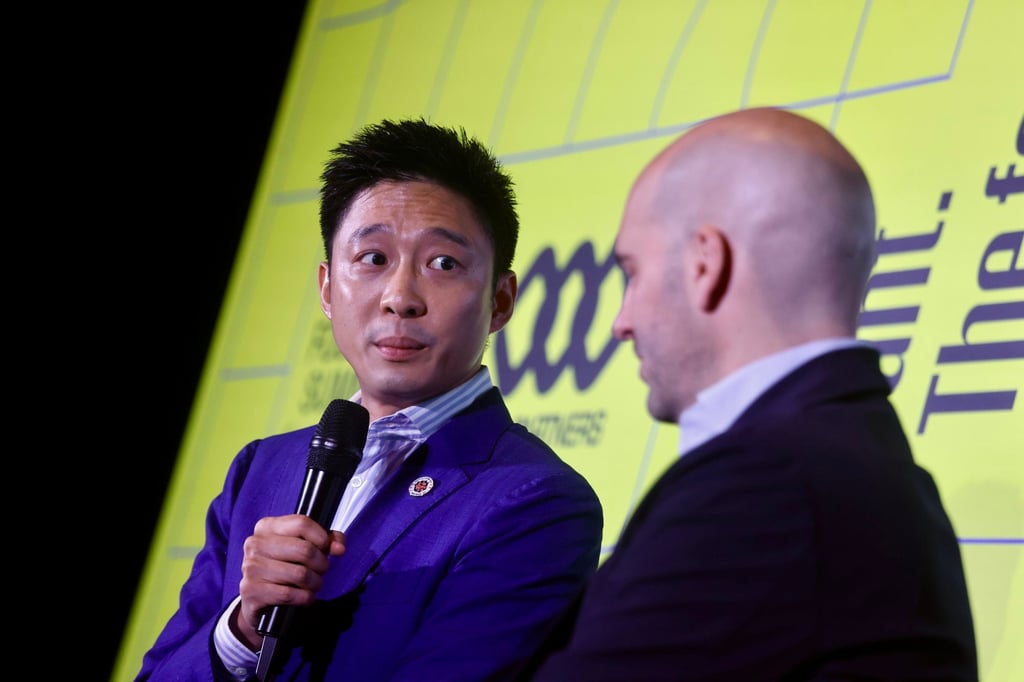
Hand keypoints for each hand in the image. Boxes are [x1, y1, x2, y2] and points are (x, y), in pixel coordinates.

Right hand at [232, 514, 346, 648]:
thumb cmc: (284, 567)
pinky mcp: (250, 591)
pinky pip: (289, 594)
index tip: (326, 549)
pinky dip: (304, 598)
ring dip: (315, 583)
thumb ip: (326, 541)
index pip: (302, 523)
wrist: (257, 599)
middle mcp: (255, 543)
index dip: (321, 538)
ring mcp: (250, 567)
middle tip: (321, 571)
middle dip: (321, 564)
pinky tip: (305, 597)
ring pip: (299, 574)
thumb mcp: (303, 547)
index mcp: (266, 526)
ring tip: (314, 584)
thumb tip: (339, 548)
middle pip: (304, 549)